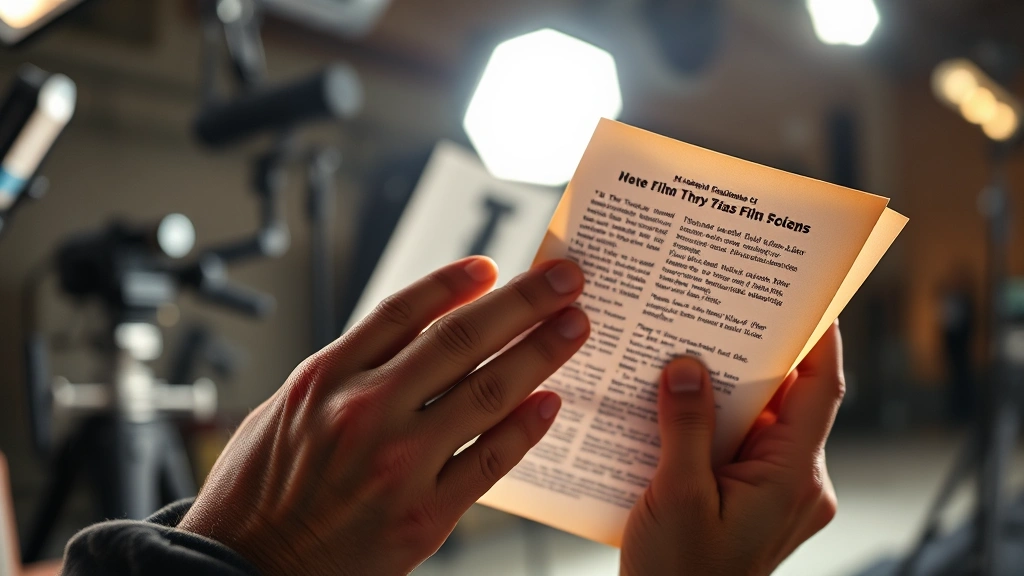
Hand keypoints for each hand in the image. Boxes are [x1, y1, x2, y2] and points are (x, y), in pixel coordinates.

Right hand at [178, 257, 589, 575]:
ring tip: (575, 326)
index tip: (493, 266)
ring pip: (486, 393)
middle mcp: (364, 411)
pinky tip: (552, 403)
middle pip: (460, 339)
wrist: (244, 568)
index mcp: (328, 377)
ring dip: (539, 353)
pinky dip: (525, 428)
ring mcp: (397, 465)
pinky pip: (488, 461)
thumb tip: (418, 329)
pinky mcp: (421, 517)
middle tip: (565, 276)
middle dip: (522, 302)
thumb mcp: (288, 406)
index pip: (404, 311)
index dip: (455, 281)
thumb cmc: (261, 488)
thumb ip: (350, 366)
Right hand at [621, 322, 844, 574]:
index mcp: (792, 480)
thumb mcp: (675, 494)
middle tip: (724, 314)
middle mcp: (799, 484)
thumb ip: (685, 426)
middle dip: (757, 360)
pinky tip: (683, 406)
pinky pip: (747, 446)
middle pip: (791, 403)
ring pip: (765, 424)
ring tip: (694, 353)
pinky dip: (721, 422)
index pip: (820, 392)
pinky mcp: (760, 501)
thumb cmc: (677, 571)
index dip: (820, 341)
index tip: (808, 298)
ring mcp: (782, 495)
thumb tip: (688, 365)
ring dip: (732, 392)